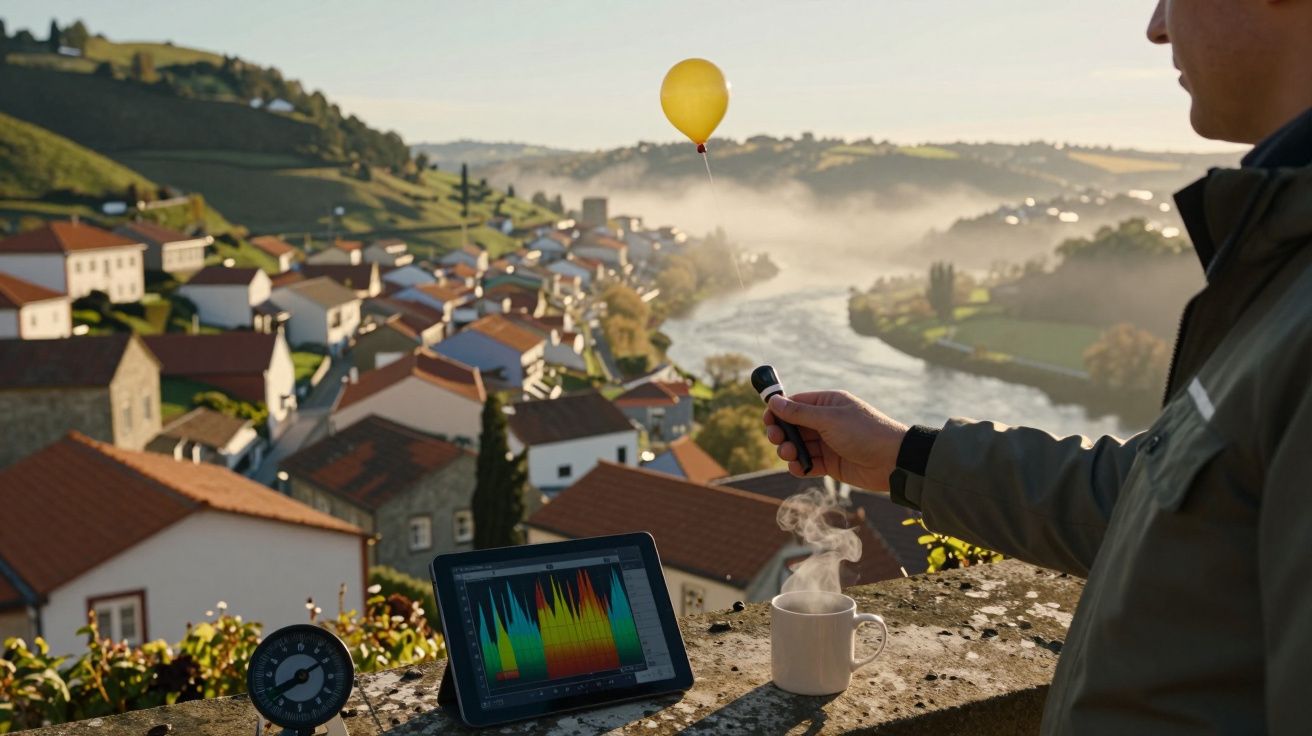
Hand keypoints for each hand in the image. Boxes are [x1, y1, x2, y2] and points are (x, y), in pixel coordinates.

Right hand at [763, 390, 908, 491]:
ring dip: (789, 451)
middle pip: (793, 426)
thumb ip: (799, 413)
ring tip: (790, 455)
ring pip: (799, 446)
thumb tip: (774, 401)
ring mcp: (828, 443)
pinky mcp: (831, 463)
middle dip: (782, 433)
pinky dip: (800, 466)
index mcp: (827, 404)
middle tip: (777, 439)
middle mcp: (826, 422)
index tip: (767, 420)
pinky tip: (798, 468)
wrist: (892, 461)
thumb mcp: (829, 419)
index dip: (778, 411)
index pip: (795, 404)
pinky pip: (808, 463)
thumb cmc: (864, 432)